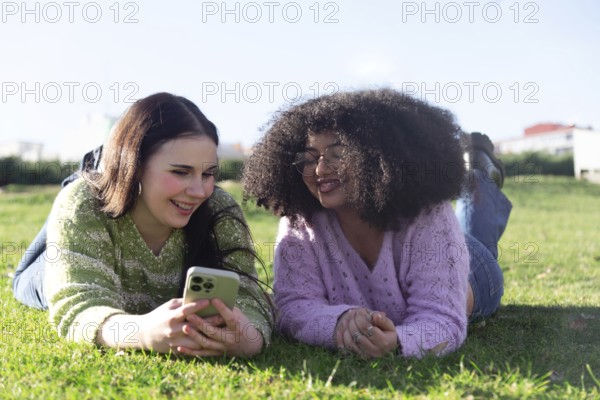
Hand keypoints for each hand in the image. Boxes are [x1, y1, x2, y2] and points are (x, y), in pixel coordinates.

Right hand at [98, 298, 214, 353]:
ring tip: (224, 331)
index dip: (197, 306)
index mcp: (171, 317)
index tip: (209, 300)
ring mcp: (176, 342)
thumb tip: (198, 296)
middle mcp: (174, 330)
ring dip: (210, 336)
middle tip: (224, 316)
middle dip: (210, 321)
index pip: (186, 310)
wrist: (143, 335)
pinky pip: (193, 350)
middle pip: (195, 326)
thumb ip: (182, 303)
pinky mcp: (177, 350)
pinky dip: (205, 346)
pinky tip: (216, 344)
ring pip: (197, 341)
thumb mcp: (168, 306)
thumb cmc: (158, 316)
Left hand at [177, 298, 263, 357]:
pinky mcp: (216, 353)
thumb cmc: (242, 325)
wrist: (249, 345)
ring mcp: (222, 347)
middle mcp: (230, 338)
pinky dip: (190, 351)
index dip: (222, 309)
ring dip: (194, 336)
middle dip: (201, 324)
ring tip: (185, 327)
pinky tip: (179, 347)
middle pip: (214, 332)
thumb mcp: (238, 315)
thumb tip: (213, 297)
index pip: (230, 317)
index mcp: (237, 327)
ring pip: (206, 343)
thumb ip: (227, 308)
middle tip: (190, 315)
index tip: (213, 299)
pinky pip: (201, 353)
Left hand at [335, 307, 398, 357]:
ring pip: (350, 342)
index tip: (360, 310)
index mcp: (384, 343)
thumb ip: (383, 320)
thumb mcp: (389, 325)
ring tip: (348, 318)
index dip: (361, 317)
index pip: (367, 328)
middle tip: (353, 313)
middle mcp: (375, 352)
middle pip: (358, 335)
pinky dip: (342, 336)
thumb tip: (375, 315)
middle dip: (353, 321)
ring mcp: (365, 356)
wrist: (385, 347)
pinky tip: (344, 326)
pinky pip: (345, 347)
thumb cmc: (386, 333)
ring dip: (346, 328)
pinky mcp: (356, 357)